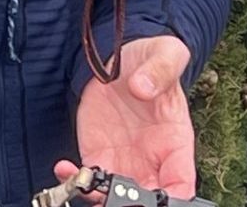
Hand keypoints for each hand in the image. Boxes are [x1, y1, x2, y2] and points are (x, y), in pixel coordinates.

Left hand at [63, 35, 195, 197]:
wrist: (122, 57)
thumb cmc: (152, 60)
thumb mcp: (165, 54)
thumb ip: (160, 70)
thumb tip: (143, 87)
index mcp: (176, 141)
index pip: (182, 182)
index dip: (174, 197)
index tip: (158, 198)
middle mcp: (152, 158)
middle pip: (147, 197)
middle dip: (133, 204)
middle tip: (113, 197)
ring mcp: (124, 158)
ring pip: (115, 194)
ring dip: (102, 198)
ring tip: (85, 186)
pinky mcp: (98, 152)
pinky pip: (88, 176)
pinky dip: (75, 180)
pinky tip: (65, 169)